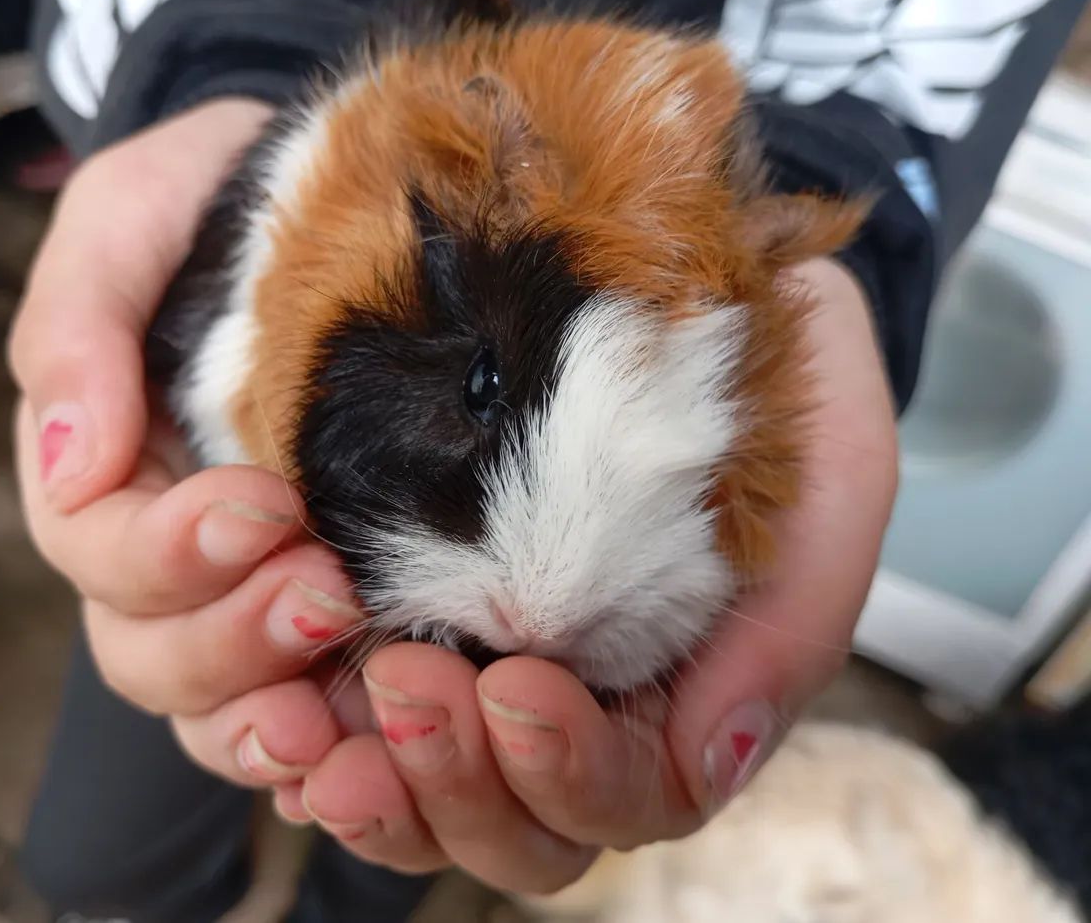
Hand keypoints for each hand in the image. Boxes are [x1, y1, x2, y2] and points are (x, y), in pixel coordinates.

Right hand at [10, 99, 367, 783]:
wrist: (331, 198)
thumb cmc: (218, 197)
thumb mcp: (132, 216)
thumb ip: (79, 320)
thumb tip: (70, 457)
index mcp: (101, 464)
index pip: (100, 549)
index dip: (168, 552)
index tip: (262, 505)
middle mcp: (159, 545)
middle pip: (149, 649)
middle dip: (230, 637)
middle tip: (326, 591)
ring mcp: (236, 587)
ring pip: (212, 700)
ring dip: (266, 711)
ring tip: (336, 709)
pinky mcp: (321, 602)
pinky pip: (296, 706)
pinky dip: (320, 739)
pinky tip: (366, 736)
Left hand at [273, 257, 897, 893]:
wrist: (688, 280)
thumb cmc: (775, 376)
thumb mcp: (829, 469)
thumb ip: (798, 613)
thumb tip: (719, 754)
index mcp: (683, 695)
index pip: (634, 796)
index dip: (574, 773)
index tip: (521, 686)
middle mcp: (582, 704)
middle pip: (518, 829)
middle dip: (459, 781)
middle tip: (410, 683)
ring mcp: (488, 670)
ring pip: (423, 802)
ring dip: (375, 780)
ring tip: (318, 717)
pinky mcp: (408, 616)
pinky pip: (346, 720)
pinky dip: (306, 730)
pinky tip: (279, 701)